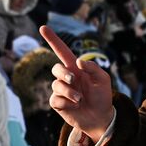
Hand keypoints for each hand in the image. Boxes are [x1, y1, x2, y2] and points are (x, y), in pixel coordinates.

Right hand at [40, 25, 114, 142]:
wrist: (100, 117)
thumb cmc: (102, 96)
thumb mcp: (103, 79)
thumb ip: (93, 67)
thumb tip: (77, 62)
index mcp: (76, 68)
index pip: (62, 51)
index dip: (53, 39)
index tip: (43, 27)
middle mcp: (66, 78)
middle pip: (56, 68)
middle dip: (63, 73)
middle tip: (74, 80)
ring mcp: (61, 90)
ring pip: (56, 85)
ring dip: (69, 92)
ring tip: (80, 99)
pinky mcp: (58, 103)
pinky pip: (55, 99)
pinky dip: (66, 102)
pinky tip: (75, 106)